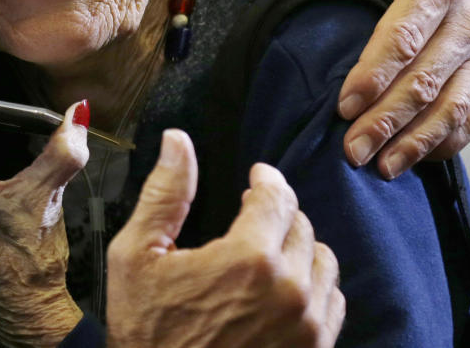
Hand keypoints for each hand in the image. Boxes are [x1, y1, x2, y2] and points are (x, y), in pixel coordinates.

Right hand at [107, 133, 343, 347]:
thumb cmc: (146, 333)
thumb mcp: (137, 255)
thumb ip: (166, 193)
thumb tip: (177, 140)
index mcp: (248, 259)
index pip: (278, 196)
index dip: (266, 180)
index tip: (256, 177)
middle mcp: (289, 293)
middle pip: (302, 225)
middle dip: (277, 215)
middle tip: (253, 218)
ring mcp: (308, 330)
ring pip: (323, 264)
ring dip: (299, 250)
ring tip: (269, 253)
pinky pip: (332, 306)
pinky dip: (313, 289)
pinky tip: (283, 290)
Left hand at [267, 0, 469, 177]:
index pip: (404, 35)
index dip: (375, 74)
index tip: (343, 105)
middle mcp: (465, 18)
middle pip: (427, 80)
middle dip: (388, 119)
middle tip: (351, 150)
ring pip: (452, 105)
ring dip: (417, 141)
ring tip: (380, 168)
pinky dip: (445, 142)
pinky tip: (413, 161)